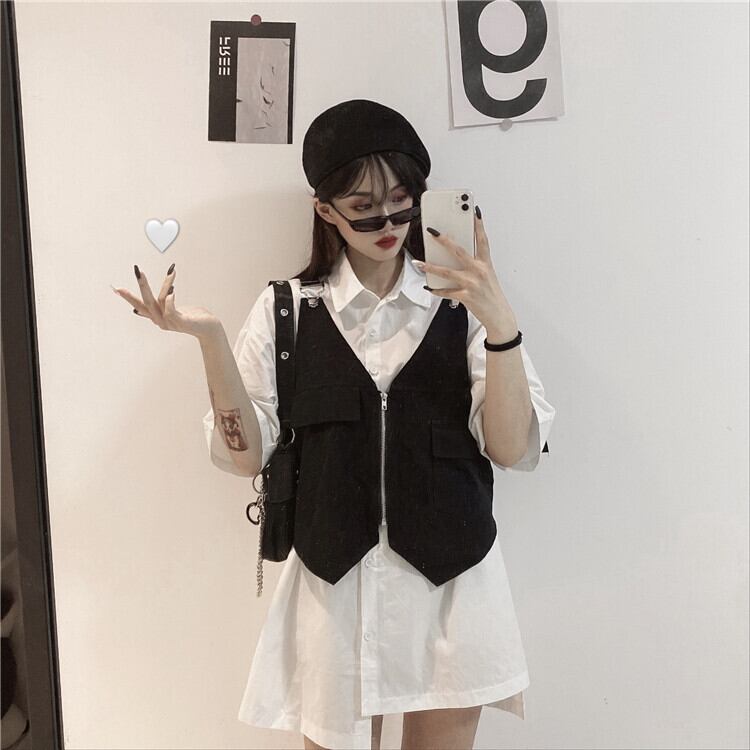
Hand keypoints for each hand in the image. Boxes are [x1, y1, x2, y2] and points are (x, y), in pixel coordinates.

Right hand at [112, 265, 219, 339]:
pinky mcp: (181, 322)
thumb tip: (143, 307)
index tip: (116, 289)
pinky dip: (170, 299)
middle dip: (142, 285)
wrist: (210, 328)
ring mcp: (170, 323)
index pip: (139, 306)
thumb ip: (161, 307)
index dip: (128, 297)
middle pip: (146, 302)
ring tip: (171, 273)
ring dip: (165, 285)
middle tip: (137, 270)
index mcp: (158, 317)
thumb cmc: (193, 317)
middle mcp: (161, 321)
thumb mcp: (174, 310)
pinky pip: (170, 310)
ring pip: (160, 301)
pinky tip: (173, 291)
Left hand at [417, 209, 517, 334]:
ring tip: (419, 262)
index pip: (483, 241)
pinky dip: (436, 290)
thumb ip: (475, 267)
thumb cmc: (492, 296)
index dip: (479, 225)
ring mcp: (472, 284)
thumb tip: (458, 259)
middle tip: (433, 232)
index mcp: (486, 264)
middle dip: (444, 240)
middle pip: (459, 251)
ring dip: (430, 267)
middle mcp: (479, 271)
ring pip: (447, 272)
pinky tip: (428, 288)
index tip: (474, 212)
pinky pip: (446, 292)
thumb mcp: (488, 277)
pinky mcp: (466, 296)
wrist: (499, 316)